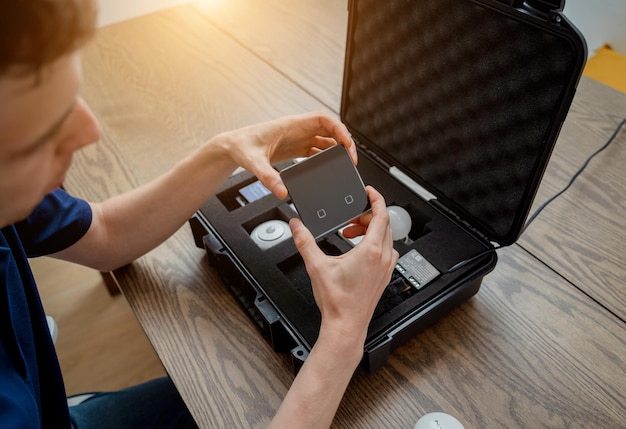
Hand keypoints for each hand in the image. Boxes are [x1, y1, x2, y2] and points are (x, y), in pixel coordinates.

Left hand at [212, 111, 355, 198]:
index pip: (323, 119)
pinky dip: (325, 157)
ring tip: (344, 165)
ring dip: (336, 151)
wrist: (232, 147)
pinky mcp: (295, 148)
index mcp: (291, 125)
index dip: (339, 128)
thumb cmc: (241, 146)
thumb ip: (268, 177)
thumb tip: (282, 192)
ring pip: (325, 140)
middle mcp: (298, 130)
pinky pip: (316, 150)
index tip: (347, 143)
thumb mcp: (254, 162)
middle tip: (351, 159)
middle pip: (329, 130)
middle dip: (343, 142)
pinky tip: (329, 168)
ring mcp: (298, 138)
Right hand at [289, 186, 398, 346]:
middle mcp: (384, 258)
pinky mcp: (384, 276)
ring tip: (349, 234)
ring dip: (370, 230)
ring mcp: (386, 268)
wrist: (346, 326)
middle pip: (383, 224)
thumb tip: (296, 225)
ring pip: (385, 237)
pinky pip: (385, 251)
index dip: (376, 198)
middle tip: (349, 217)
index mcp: (372, 250)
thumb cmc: (337, 302)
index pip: (382, 214)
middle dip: (366, 216)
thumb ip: (304, 241)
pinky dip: (373, 243)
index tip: (369, 191)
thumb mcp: (316, 266)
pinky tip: (356, 250)